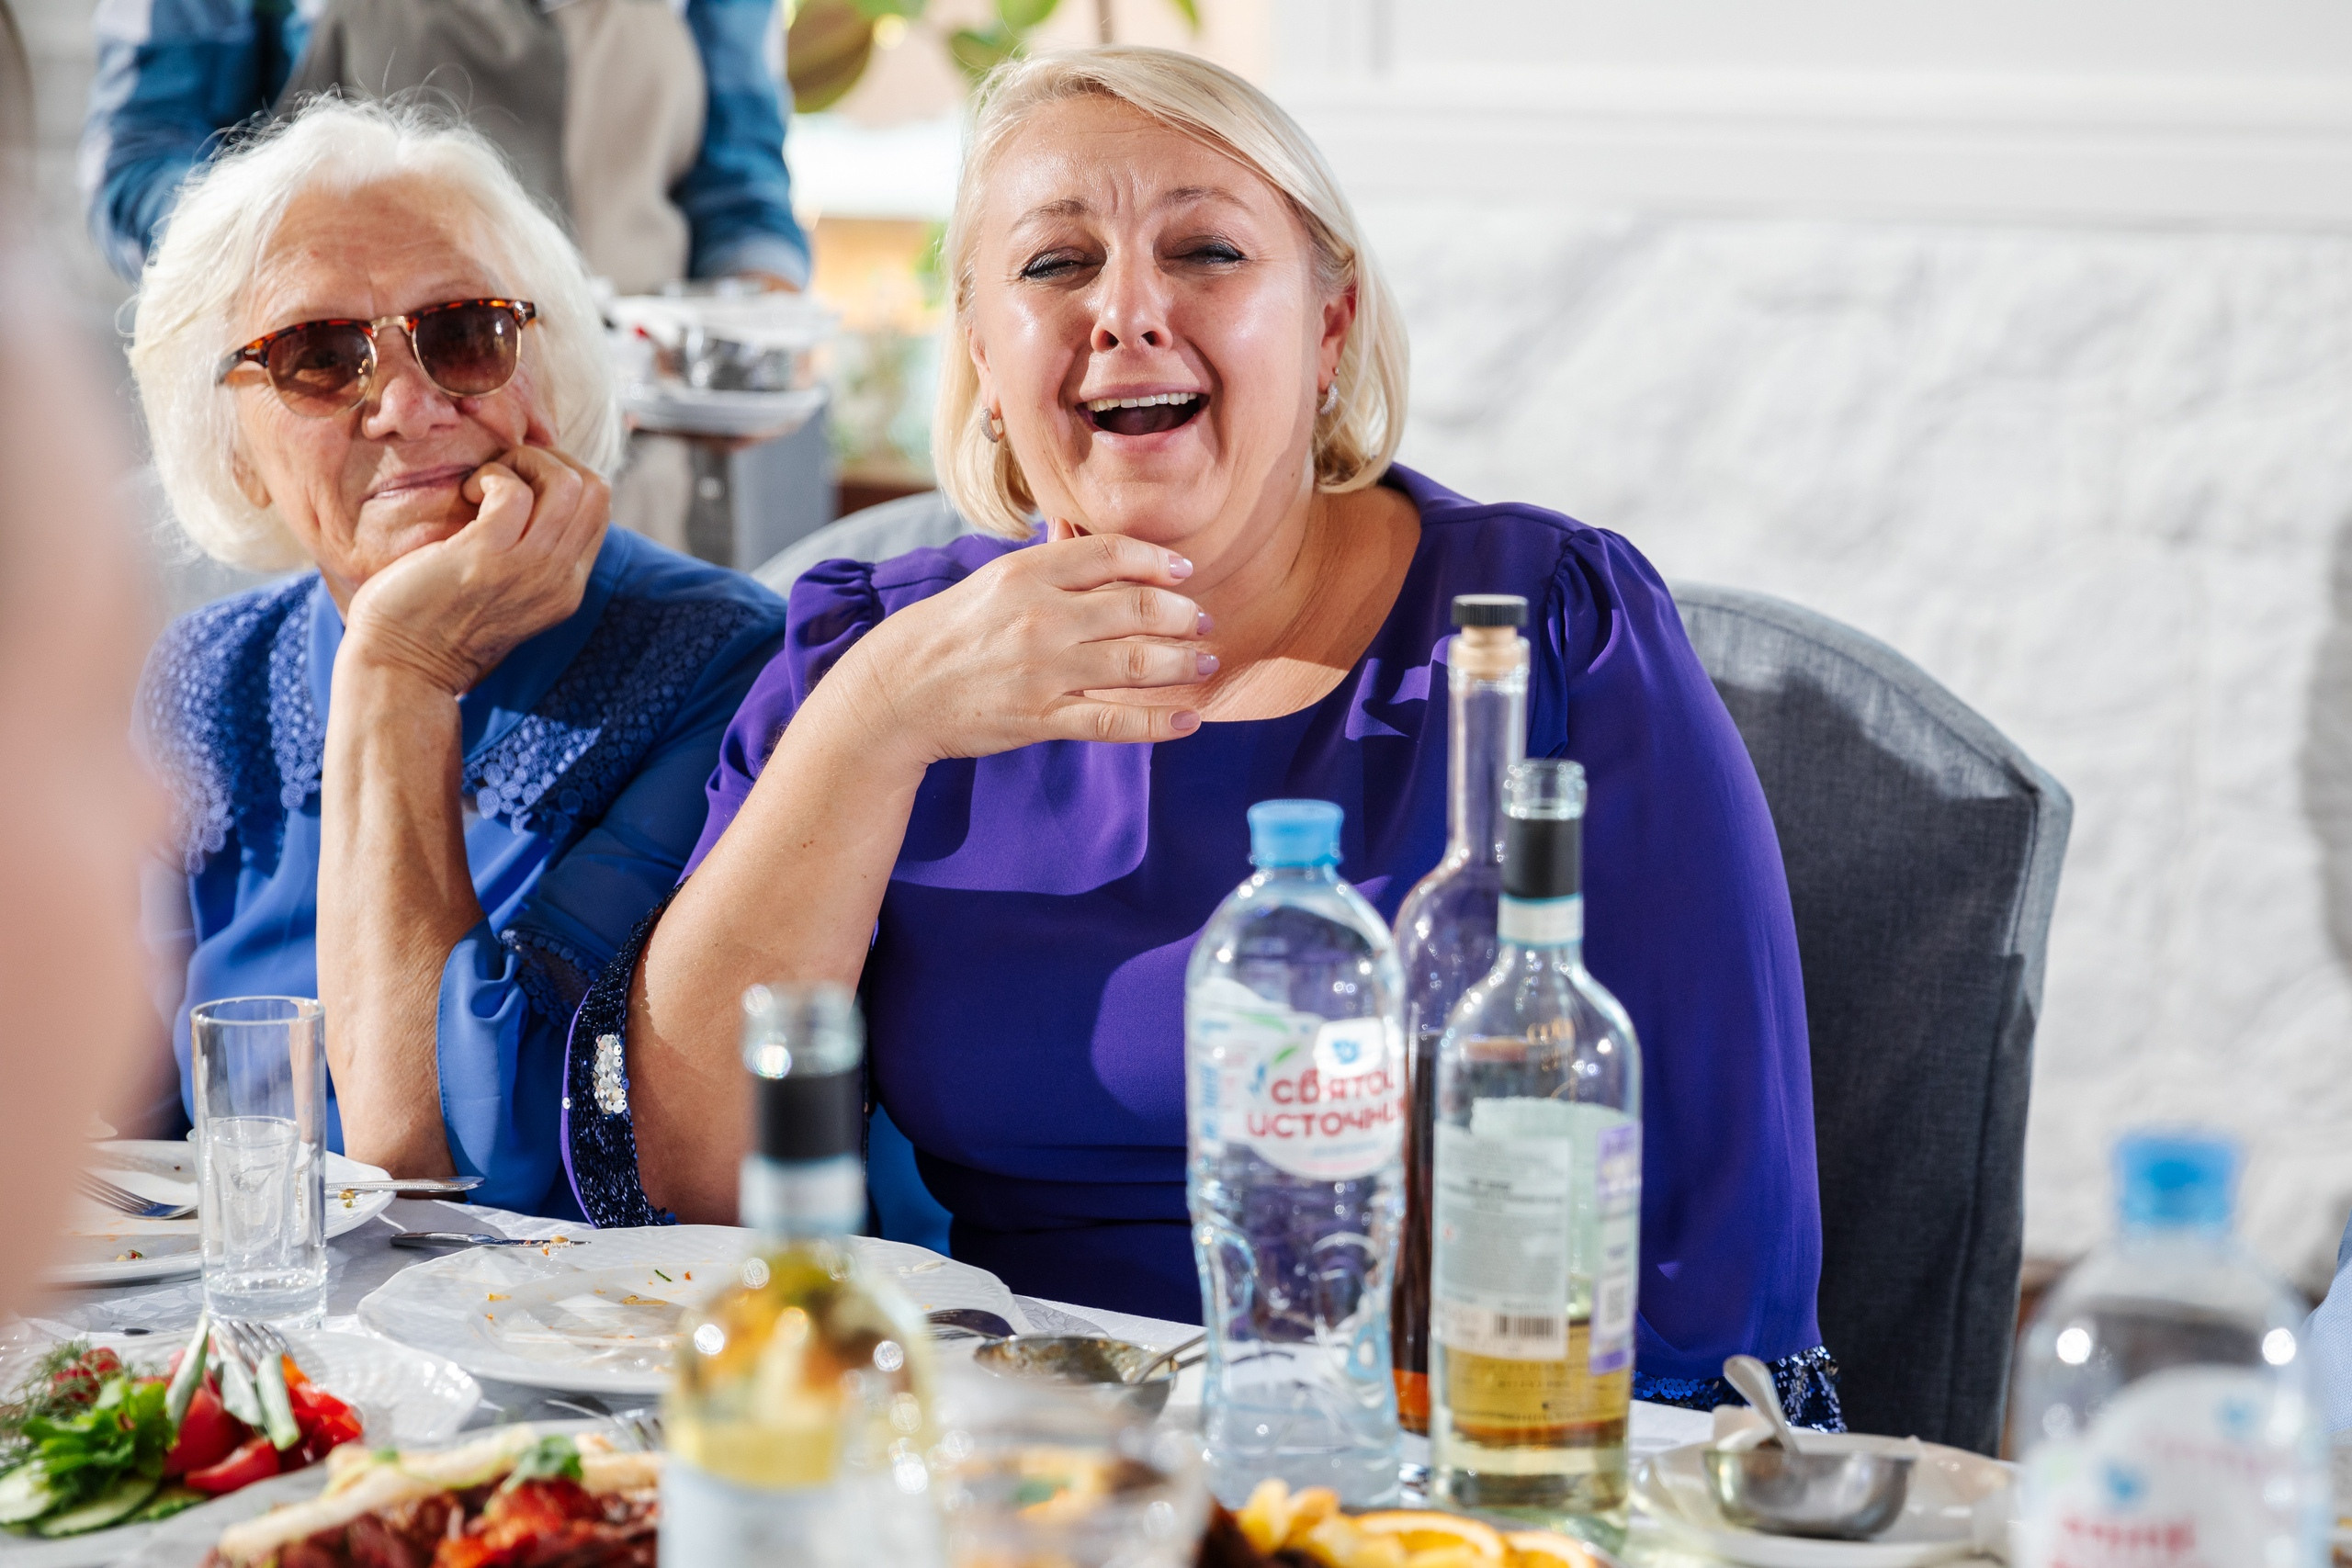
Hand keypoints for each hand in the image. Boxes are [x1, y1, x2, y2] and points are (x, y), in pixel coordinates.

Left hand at [342, 424, 609, 693]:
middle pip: (595, 490)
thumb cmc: (438, 624)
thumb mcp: (507, 595)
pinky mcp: (488, 557)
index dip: (564, 477)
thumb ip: (530, 559)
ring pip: (567, 483)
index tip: (520, 481)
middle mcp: (560, 580)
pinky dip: (489, 477)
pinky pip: (513, 490)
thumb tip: (530, 497)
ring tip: (484, 482)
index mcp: (568, 587)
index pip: (599, 509)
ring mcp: (529, 569)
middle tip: (505, 473)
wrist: (401, 669)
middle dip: (550, 462)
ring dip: (522, 463)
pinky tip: (465, 493)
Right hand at [826, 531, 1210, 767]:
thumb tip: (1084, 533)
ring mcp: (1043, 670)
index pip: (1110, 553)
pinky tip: (1187, 721)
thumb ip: (1045, 561)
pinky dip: (1157, 723)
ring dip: (1184, 665)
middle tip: (1203, 623)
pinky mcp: (1041, 718)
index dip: (1156, 561)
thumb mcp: (993, 582)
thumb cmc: (951, 632)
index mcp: (1027, 573)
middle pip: (1138, 609)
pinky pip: (1113, 721)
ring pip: (1136, 664)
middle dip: (1184, 617)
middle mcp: (1040, 617)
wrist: (898, 692)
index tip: (1183, 572)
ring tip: (1205, 665)